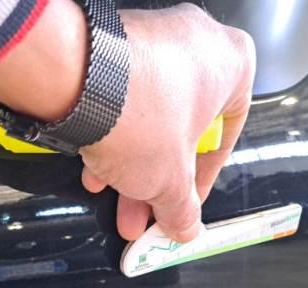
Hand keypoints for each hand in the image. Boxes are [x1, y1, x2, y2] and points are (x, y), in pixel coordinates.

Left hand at [0, 0, 253, 241]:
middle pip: (182, 129)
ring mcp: (150, 41)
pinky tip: (96, 173)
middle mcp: (194, 44)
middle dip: (160, 181)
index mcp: (230, 64)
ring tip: (119, 206)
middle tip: (148, 213)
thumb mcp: (171, 182)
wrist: (76, 82)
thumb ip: (183, 209)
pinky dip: (111, 136)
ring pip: (149, 118)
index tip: (187, 202)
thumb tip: (185, 226)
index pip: (225, 134)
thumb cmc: (140, 116)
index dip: (203, 179)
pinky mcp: (110, 47)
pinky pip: (119, 99)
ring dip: (133, 167)